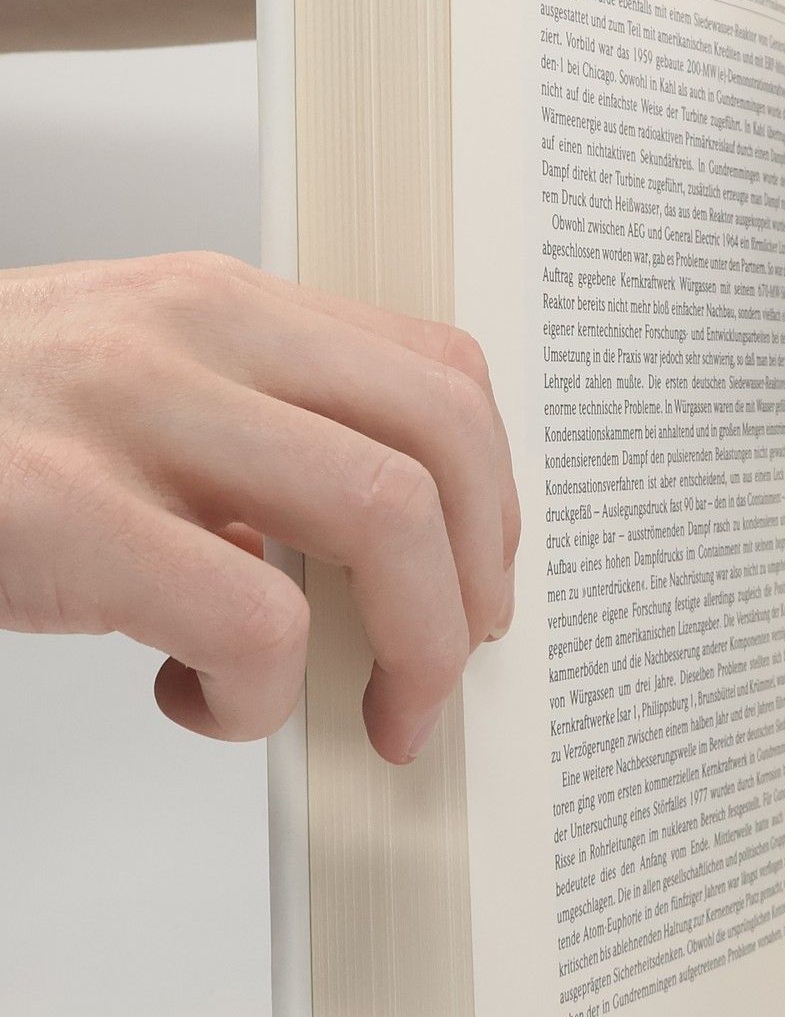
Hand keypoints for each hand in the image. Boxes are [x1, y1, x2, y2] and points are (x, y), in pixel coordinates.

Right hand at [0, 253, 518, 764]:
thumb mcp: (134, 390)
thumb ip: (258, 435)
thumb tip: (396, 556)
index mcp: (225, 303)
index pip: (441, 374)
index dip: (495, 495)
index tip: (478, 583)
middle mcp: (194, 331)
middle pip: (441, 439)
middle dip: (478, 582)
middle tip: (446, 673)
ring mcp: (125, 412)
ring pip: (382, 515)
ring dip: (415, 646)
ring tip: (373, 713)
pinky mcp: (58, 511)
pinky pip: (254, 615)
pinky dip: (259, 693)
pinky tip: (198, 701)